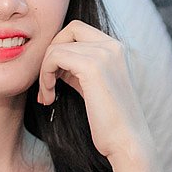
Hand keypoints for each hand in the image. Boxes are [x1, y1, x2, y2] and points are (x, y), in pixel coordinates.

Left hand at [38, 20, 149, 162]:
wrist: (127, 142)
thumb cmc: (109, 122)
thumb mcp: (93, 86)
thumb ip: (78, 68)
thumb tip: (54, 60)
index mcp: (116, 48)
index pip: (77, 29)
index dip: (60, 47)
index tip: (54, 76)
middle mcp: (112, 46)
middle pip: (67, 31)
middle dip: (50, 54)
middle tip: (46, 83)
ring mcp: (104, 54)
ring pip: (57, 47)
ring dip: (44, 71)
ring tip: (47, 95)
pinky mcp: (92, 67)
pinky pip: (54, 57)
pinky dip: (45, 76)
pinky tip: (50, 97)